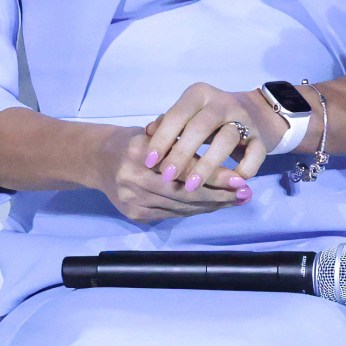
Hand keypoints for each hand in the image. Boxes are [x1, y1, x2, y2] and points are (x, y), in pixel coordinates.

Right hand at [89, 128, 240, 223]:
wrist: (99, 159)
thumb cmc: (137, 140)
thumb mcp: (159, 131)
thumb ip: (185, 140)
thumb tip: (224, 154)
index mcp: (140, 152)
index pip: (185, 168)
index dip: (214, 175)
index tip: (240, 179)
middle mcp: (134, 179)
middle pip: (185, 193)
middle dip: (219, 196)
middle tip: (246, 194)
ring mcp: (133, 201)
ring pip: (181, 207)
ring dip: (211, 205)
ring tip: (237, 201)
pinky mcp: (135, 214)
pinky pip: (173, 214)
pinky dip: (195, 210)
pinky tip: (214, 205)